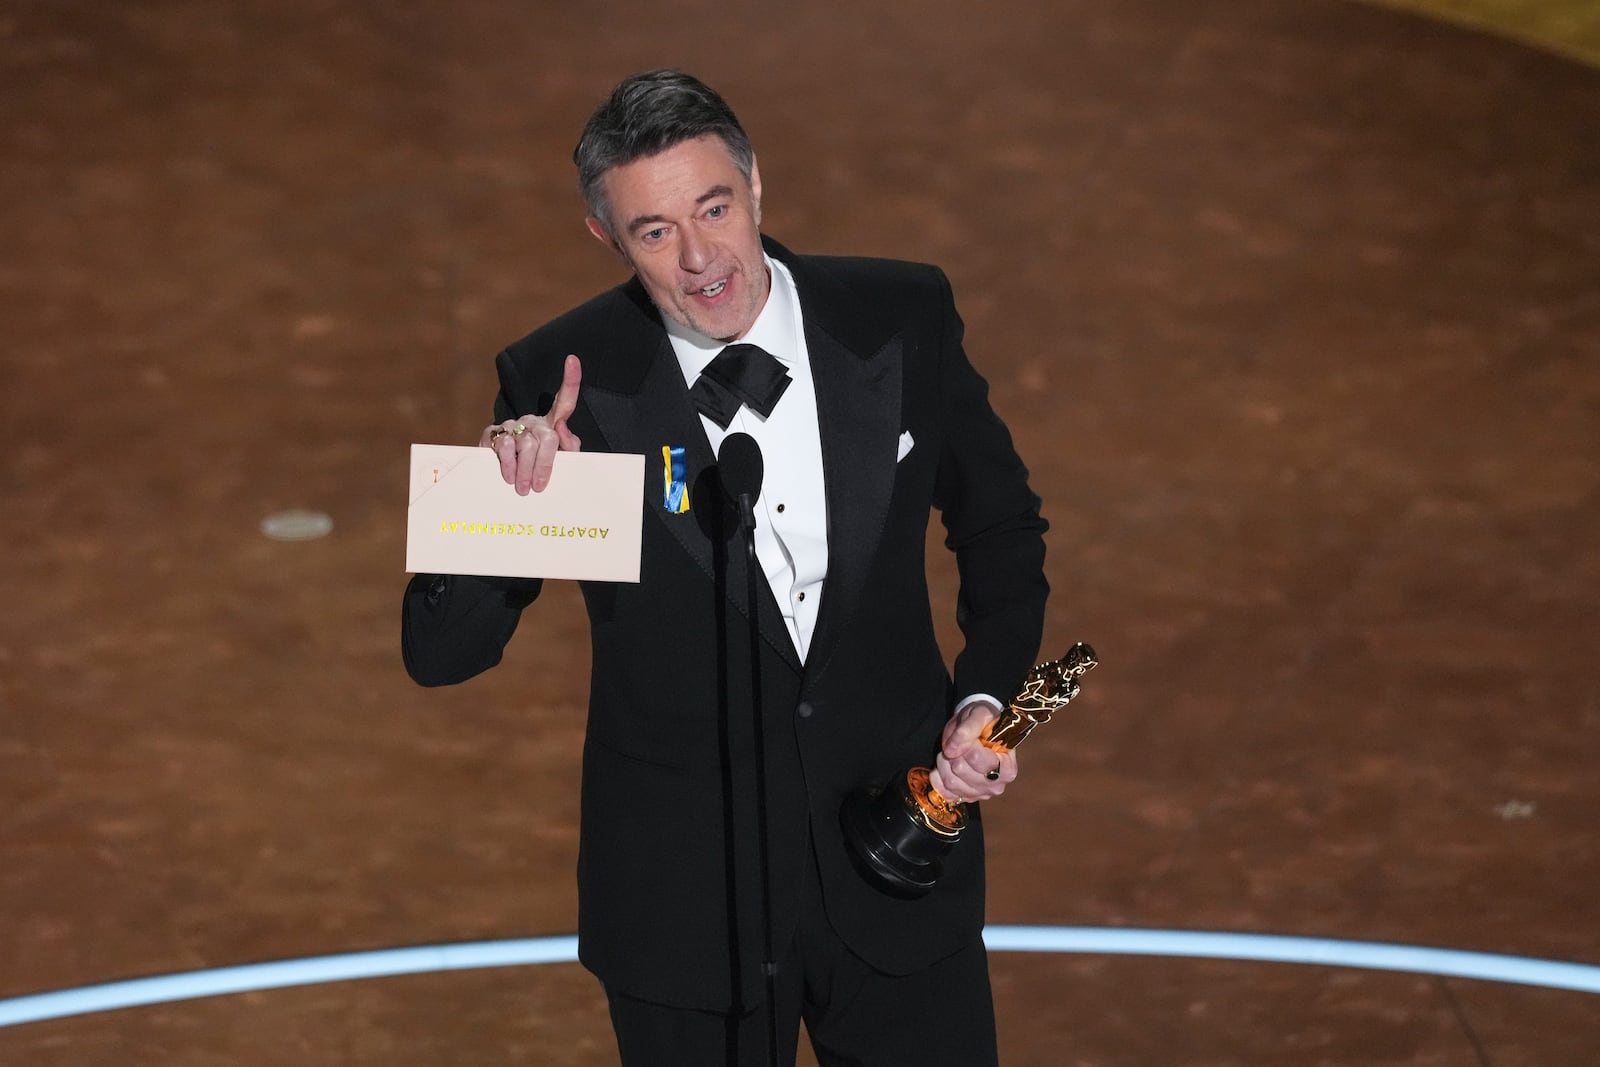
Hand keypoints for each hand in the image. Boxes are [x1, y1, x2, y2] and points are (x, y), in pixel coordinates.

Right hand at [480, 354, 582, 493]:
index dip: (570, 380)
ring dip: (524, 470)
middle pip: (547, 438)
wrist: (507, 475)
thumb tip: (561, 431)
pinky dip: (507, 465)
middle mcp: (533, 420)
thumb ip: (570, 448)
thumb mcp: (560, 459)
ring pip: (523, 445)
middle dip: (544, 465)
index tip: (572, 360)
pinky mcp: (491, 433)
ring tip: (523, 488)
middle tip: (538, 486)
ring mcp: (512, 425)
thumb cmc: (540, 466)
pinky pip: (502, 446)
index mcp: (553, 422)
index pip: (565, 400)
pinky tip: (508, 476)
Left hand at [929, 699, 1016, 803]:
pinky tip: (945, 765)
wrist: (979, 730)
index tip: (968, 735)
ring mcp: (981, 794)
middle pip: (961, 771)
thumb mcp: (978, 716)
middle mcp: (997, 784)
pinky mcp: (966, 798)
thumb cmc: (984, 723)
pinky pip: (944, 792)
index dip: (966, 745)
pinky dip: (939, 777)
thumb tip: (952, 750)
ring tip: (952, 752)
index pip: (977, 759)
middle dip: (954, 753)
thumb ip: (967, 729)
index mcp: (1007, 767)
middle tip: (958, 742)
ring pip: (951, 782)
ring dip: (944, 763)